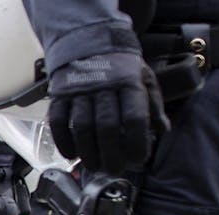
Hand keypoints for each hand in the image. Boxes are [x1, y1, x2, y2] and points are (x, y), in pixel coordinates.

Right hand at [47, 51, 167, 173]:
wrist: (89, 40)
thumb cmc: (120, 65)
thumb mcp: (144, 77)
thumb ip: (153, 105)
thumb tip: (161, 130)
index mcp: (129, 84)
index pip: (134, 118)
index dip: (136, 142)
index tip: (137, 158)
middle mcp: (103, 87)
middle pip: (105, 127)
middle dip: (110, 154)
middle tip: (113, 169)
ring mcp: (79, 90)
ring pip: (81, 127)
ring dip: (87, 152)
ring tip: (93, 166)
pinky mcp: (60, 94)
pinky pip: (58, 121)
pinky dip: (63, 141)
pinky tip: (70, 154)